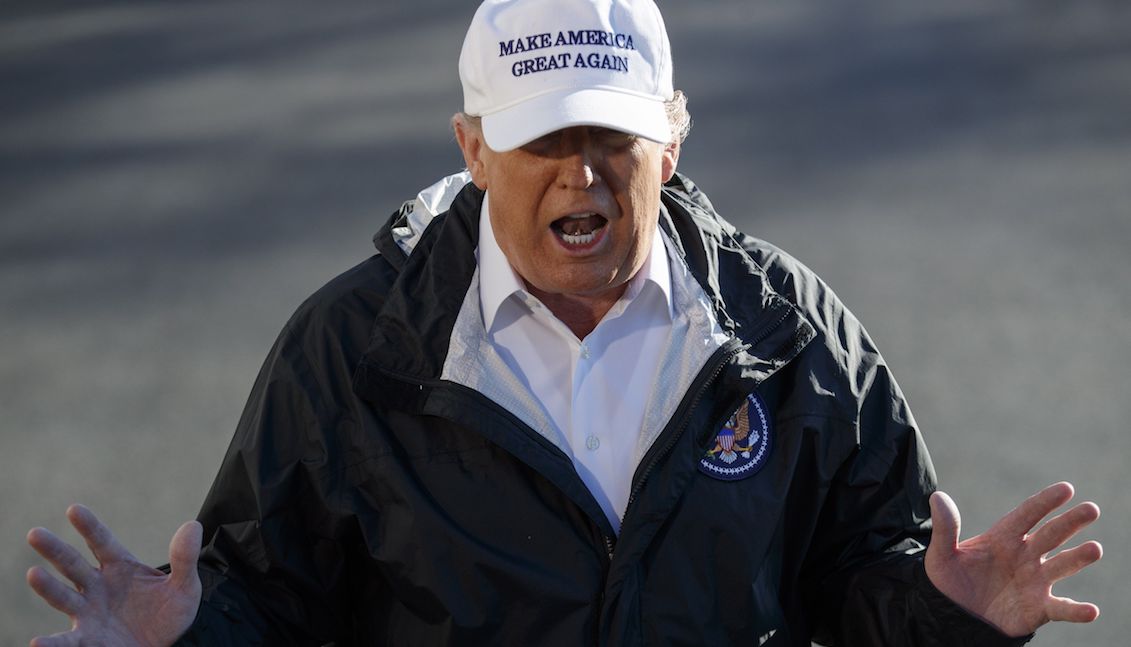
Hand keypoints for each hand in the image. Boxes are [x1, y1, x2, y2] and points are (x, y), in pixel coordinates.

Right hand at [26, 504, 202, 646]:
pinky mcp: (86, 638)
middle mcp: (98, 586)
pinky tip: (37, 642)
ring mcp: (89, 612)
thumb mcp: (185, 587)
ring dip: (47, 587)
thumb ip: (185, 559)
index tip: (73, 509)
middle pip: (73, 564)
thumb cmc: (170, 614)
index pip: (102, 542)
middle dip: (54, 549)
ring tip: (33, 574)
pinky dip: (51, 643)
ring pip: (63, 596)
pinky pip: (66, 642)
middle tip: (35, 534)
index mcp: (120, 567)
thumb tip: (193, 525)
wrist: (167, 646)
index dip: (89, 526)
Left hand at [925, 482, 1101, 637]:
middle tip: (1091, 509)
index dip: (1045, 501)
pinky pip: (1061, 608)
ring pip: (1062, 566)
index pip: (1027, 514)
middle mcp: (1025, 555)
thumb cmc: (950, 582)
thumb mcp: (942, 555)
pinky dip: (1076, 610)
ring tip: (1095, 549)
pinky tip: (1091, 610)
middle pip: (1051, 534)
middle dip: (1071, 522)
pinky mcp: (1039, 608)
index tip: (1066, 488)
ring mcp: (1035, 580)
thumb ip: (945, 528)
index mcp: (1004, 538)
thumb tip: (937, 497)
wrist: (954, 616)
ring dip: (1078, 558)